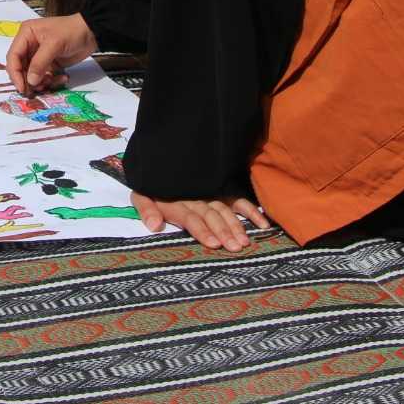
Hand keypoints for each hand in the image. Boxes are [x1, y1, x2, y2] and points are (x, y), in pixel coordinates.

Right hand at [5, 13, 97, 94]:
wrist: (91, 33)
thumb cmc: (71, 31)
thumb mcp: (54, 44)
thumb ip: (39, 63)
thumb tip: (30, 81)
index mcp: (26, 35)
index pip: (13, 56)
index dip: (15, 73)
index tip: (21, 87)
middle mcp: (29, 45)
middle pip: (20, 68)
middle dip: (27, 80)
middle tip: (35, 91)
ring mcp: (39, 56)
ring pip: (32, 75)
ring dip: (41, 82)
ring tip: (52, 81)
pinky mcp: (48, 64)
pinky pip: (44, 77)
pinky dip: (51, 81)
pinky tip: (63, 78)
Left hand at [130, 193, 270, 252]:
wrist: (162, 156)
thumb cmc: (152, 183)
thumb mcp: (141, 193)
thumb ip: (146, 209)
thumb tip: (154, 226)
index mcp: (177, 202)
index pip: (191, 218)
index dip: (201, 230)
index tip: (213, 243)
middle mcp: (196, 198)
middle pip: (211, 216)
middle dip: (223, 231)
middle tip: (234, 246)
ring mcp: (211, 193)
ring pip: (225, 210)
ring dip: (236, 225)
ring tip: (245, 241)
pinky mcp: (222, 190)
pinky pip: (238, 200)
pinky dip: (251, 211)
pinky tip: (262, 224)